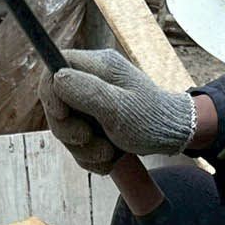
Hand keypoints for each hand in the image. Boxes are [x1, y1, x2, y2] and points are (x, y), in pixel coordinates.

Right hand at [39, 49, 196, 173]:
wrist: (174, 137)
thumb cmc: (152, 120)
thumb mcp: (119, 108)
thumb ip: (87, 91)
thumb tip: (55, 77)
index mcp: (98, 66)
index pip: (53, 69)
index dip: (50, 95)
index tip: (63, 115)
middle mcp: (91, 81)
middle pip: (55, 105)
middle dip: (69, 131)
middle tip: (90, 140)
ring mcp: (91, 103)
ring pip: (65, 129)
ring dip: (83, 150)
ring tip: (109, 153)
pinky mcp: (94, 124)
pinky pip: (77, 143)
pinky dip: (90, 156)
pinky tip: (110, 158)